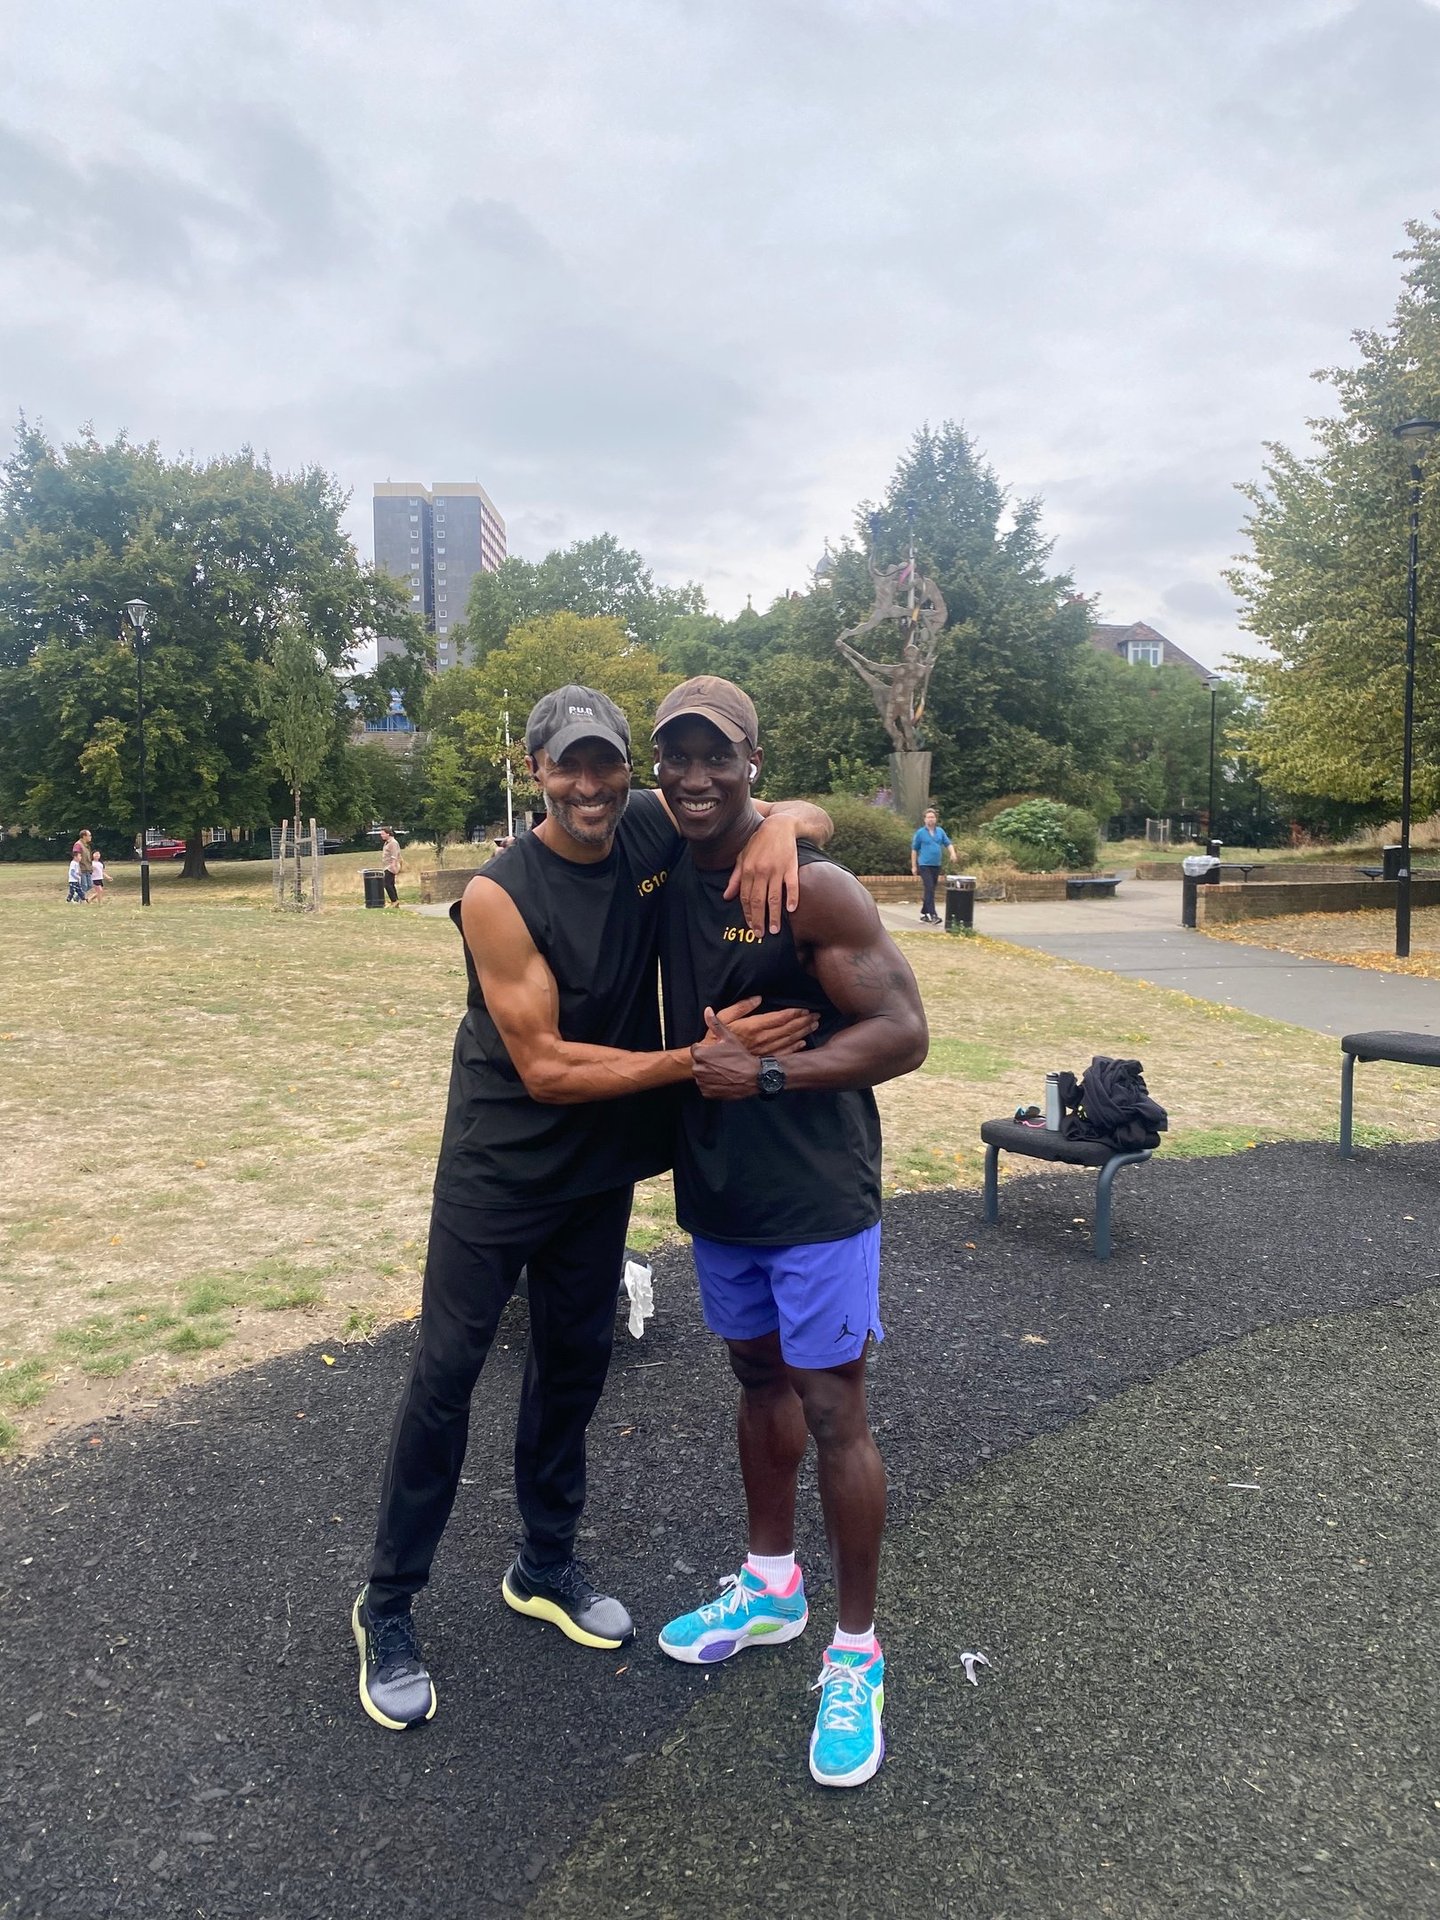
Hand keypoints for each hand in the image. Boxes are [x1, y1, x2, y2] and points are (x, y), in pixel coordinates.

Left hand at [692, 1007, 765, 1100]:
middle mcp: (698, 1069)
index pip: (696, 1049)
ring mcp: (703, 1083)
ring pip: (702, 1075)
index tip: (718, 1052)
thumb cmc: (741, 1056)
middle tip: (723, 1061)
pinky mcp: (708, 1093)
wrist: (753, 1077)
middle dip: (707, 1061)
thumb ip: (715, 1024)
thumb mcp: (728, 1037)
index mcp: (700, 1054)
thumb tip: (707, 1010)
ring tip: (724, 1070)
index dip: (708, 1050)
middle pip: (698, 1063)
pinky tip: (724, 1079)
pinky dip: (713, 1085)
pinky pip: (706, 1087)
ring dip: (709, 1073)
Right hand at [722, 1004, 816, 1056]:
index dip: (793, 1013)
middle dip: (803, 1022)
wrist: (711, 1064)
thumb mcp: (723, 1018)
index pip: (778, 1019)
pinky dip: (794, 1048)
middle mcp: (762, 1039)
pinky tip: (803, 1043)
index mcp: (753, 1027)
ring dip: (802, 1033)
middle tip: (816, 1015)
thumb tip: (757, 997)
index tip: (804, 1009)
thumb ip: (740, 1007)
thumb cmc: (715, 1039)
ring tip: (814, 1025)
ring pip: (788, 1041)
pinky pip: (782, 1054)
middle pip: (787, 1029)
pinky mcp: (763, 1060)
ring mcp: (764, 1051)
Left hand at [724, 815, 798, 936]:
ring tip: (775, 929)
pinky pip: (792, 885)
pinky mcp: (791, 867)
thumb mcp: (743, 857)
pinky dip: (792, 898)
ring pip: (774, 897)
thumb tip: (726, 896)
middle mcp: (761, 871)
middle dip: (758, 919)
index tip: (750, 926)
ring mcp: (777, 870)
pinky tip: (791, 910)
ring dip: (774, 915)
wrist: (779, 826)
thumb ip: (735, 878)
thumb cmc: (758, 843)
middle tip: (760, 934)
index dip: (747, 914)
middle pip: (758, 901)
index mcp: (748, 870)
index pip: (745, 897)